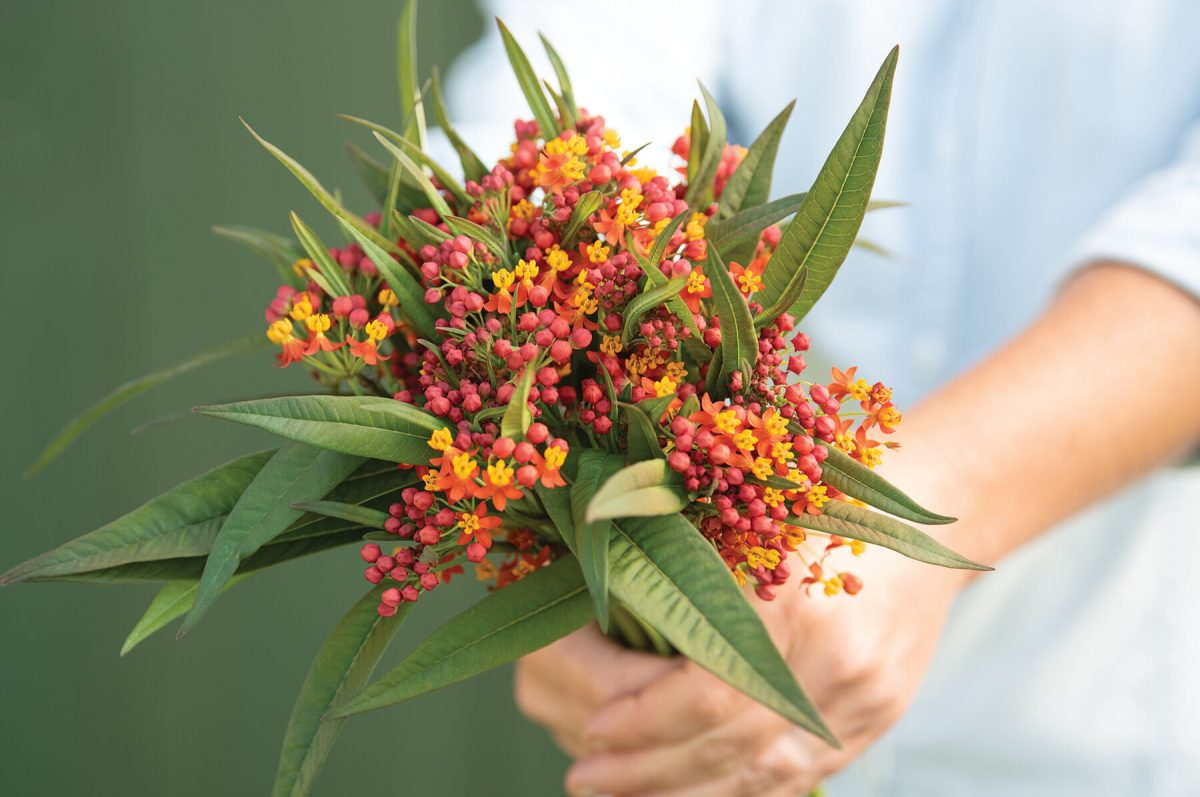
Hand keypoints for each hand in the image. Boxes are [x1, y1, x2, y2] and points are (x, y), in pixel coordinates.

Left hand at [516, 544, 969, 795]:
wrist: (933, 510)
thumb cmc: (824, 498)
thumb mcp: (754, 521)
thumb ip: (688, 576)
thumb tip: (597, 623)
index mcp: (796, 605)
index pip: (706, 695)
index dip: (641, 723)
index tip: (588, 733)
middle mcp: (837, 663)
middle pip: (730, 744)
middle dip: (649, 770)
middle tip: (584, 778)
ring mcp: (866, 698)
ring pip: (765, 774)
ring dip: (689, 792)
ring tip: (625, 795)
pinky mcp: (879, 717)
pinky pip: (803, 775)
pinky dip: (744, 791)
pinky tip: (695, 793)